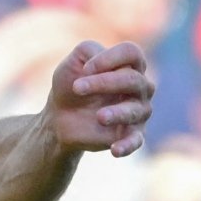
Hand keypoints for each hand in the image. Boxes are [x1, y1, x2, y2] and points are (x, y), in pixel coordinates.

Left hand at [46, 41, 152, 157]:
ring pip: (136, 110)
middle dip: (104, 82)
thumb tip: (102, 59)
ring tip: (99, 117)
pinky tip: (114, 149)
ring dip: (117, 112)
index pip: (132, 53)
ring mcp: (138, 112)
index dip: (110, 58)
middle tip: (77, 88)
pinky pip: (136, 141)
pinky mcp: (131, 134)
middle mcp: (140, 88)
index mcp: (128, 65)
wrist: (60, 117)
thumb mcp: (73, 63)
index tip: (85, 69)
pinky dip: (128, 145)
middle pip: (133, 79)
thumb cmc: (71, 85)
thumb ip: (88, 50)